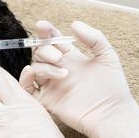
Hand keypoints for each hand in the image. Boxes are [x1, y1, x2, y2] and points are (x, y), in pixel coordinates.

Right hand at [20, 20, 138, 137]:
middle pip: (40, 53)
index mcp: (71, 58)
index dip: (46, 32)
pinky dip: (25, 78)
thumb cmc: (113, 87)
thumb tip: (73, 23)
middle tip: (59, 57)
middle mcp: (58, 69)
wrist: (111, 114)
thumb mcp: (107, 56)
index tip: (42, 26)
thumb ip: (94, 38)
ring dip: (44, 67)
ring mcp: (50, 85)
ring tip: (63, 73)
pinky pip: (27, 87)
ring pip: (35, 68)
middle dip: (46, 50)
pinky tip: (32, 73)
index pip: (53, 40)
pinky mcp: (45, 100)